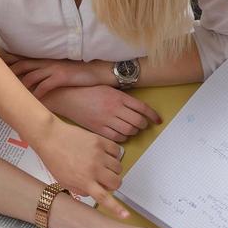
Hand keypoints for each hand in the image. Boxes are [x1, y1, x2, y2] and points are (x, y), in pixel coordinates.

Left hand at [1, 51, 107, 95]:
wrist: (98, 71)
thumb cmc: (80, 73)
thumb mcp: (61, 70)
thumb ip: (47, 73)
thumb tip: (36, 83)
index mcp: (45, 60)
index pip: (23, 60)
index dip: (9, 64)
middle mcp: (46, 62)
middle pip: (21, 66)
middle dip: (8, 74)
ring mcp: (53, 69)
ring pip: (30, 76)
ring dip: (20, 86)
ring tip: (10, 95)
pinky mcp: (61, 77)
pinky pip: (44, 86)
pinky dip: (36, 94)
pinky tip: (31, 101)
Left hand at [30, 118, 128, 217]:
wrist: (50, 137)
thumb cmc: (54, 160)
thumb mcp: (64, 182)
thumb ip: (80, 190)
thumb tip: (93, 191)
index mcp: (84, 181)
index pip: (104, 197)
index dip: (117, 208)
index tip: (126, 215)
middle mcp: (94, 169)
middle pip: (116, 182)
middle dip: (113, 184)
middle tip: (104, 180)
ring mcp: (98, 154)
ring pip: (118, 167)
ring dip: (113, 169)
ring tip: (102, 165)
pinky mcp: (100, 141)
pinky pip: (117, 151)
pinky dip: (114, 155)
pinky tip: (105, 155)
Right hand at [42, 86, 161, 142]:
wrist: (69, 98)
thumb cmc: (89, 92)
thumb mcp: (108, 89)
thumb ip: (123, 98)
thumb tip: (138, 108)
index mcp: (118, 96)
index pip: (142, 108)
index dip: (153, 115)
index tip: (158, 120)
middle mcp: (114, 108)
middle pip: (138, 121)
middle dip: (143, 124)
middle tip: (143, 124)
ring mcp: (106, 119)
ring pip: (129, 131)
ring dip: (134, 131)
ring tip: (132, 129)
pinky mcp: (99, 129)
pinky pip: (117, 138)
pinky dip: (123, 138)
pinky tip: (121, 134)